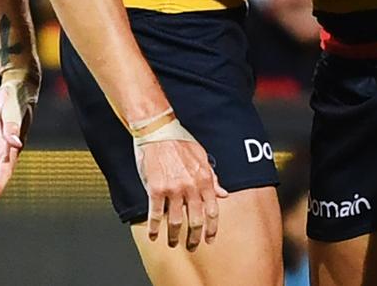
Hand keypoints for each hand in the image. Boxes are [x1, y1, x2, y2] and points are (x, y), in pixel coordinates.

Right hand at [134, 135, 227, 249]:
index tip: (210, 239)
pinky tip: (153, 235)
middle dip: (194, 238)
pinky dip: (154, 228)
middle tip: (192, 246)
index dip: (212, 228)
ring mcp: (173, 189)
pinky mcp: (156, 189)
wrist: (158, 130)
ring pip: (175, 221)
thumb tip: (223, 193)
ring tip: (172, 243)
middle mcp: (191, 186)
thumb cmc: (179, 140)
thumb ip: (212, 177)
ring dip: (173, 236)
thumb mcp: (201, 156)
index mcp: (204, 178)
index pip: (212, 210)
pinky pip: (155, 214)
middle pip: (195, 220)